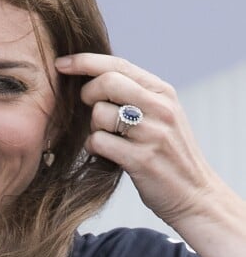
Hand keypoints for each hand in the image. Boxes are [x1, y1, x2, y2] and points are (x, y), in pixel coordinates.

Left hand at [55, 52, 218, 228]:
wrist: (195, 194)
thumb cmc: (168, 152)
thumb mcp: (161, 115)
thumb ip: (134, 94)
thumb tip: (90, 76)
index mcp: (163, 93)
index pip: (118, 65)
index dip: (84, 61)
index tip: (61, 64)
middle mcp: (160, 108)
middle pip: (106, 82)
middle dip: (87, 93)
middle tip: (88, 108)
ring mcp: (152, 133)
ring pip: (99, 113)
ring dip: (92, 127)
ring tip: (106, 138)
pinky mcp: (141, 159)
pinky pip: (98, 142)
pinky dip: (93, 147)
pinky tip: (105, 154)